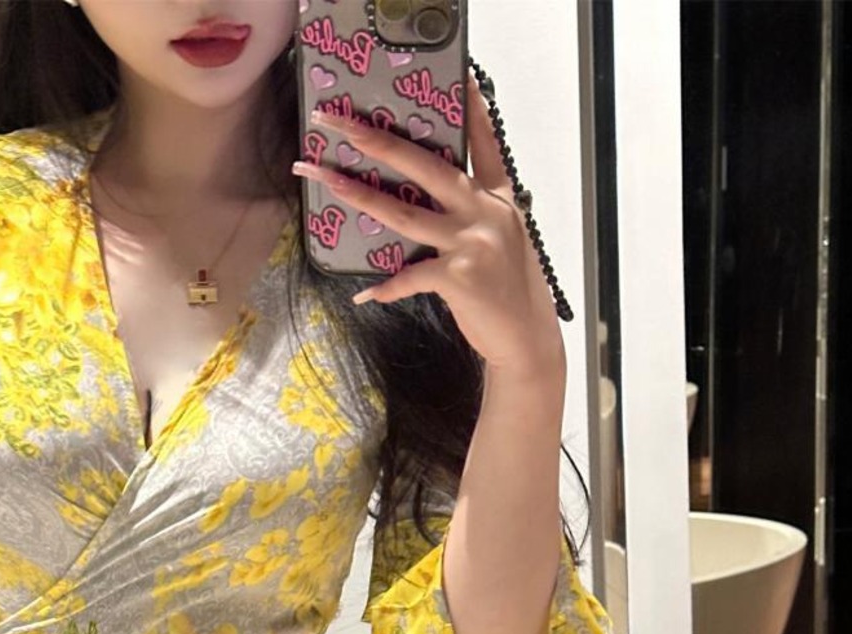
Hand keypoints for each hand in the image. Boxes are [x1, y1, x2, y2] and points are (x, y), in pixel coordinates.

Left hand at [294, 70, 563, 376]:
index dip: (469, 108)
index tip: (456, 77)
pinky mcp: (459, 278)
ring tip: (325, 178)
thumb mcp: (502, 239)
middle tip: (338, 123)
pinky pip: (409, 276)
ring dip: (358, 194)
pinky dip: (386, 287)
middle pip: (424, 165)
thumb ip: (474, 214)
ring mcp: (472, 243)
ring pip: (404, 212)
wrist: (526, 337)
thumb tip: (426, 205)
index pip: (482, 142)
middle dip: (376, 140)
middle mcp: (485, 211)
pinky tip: (366, 294)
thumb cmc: (508, 290)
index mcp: (498, 198)